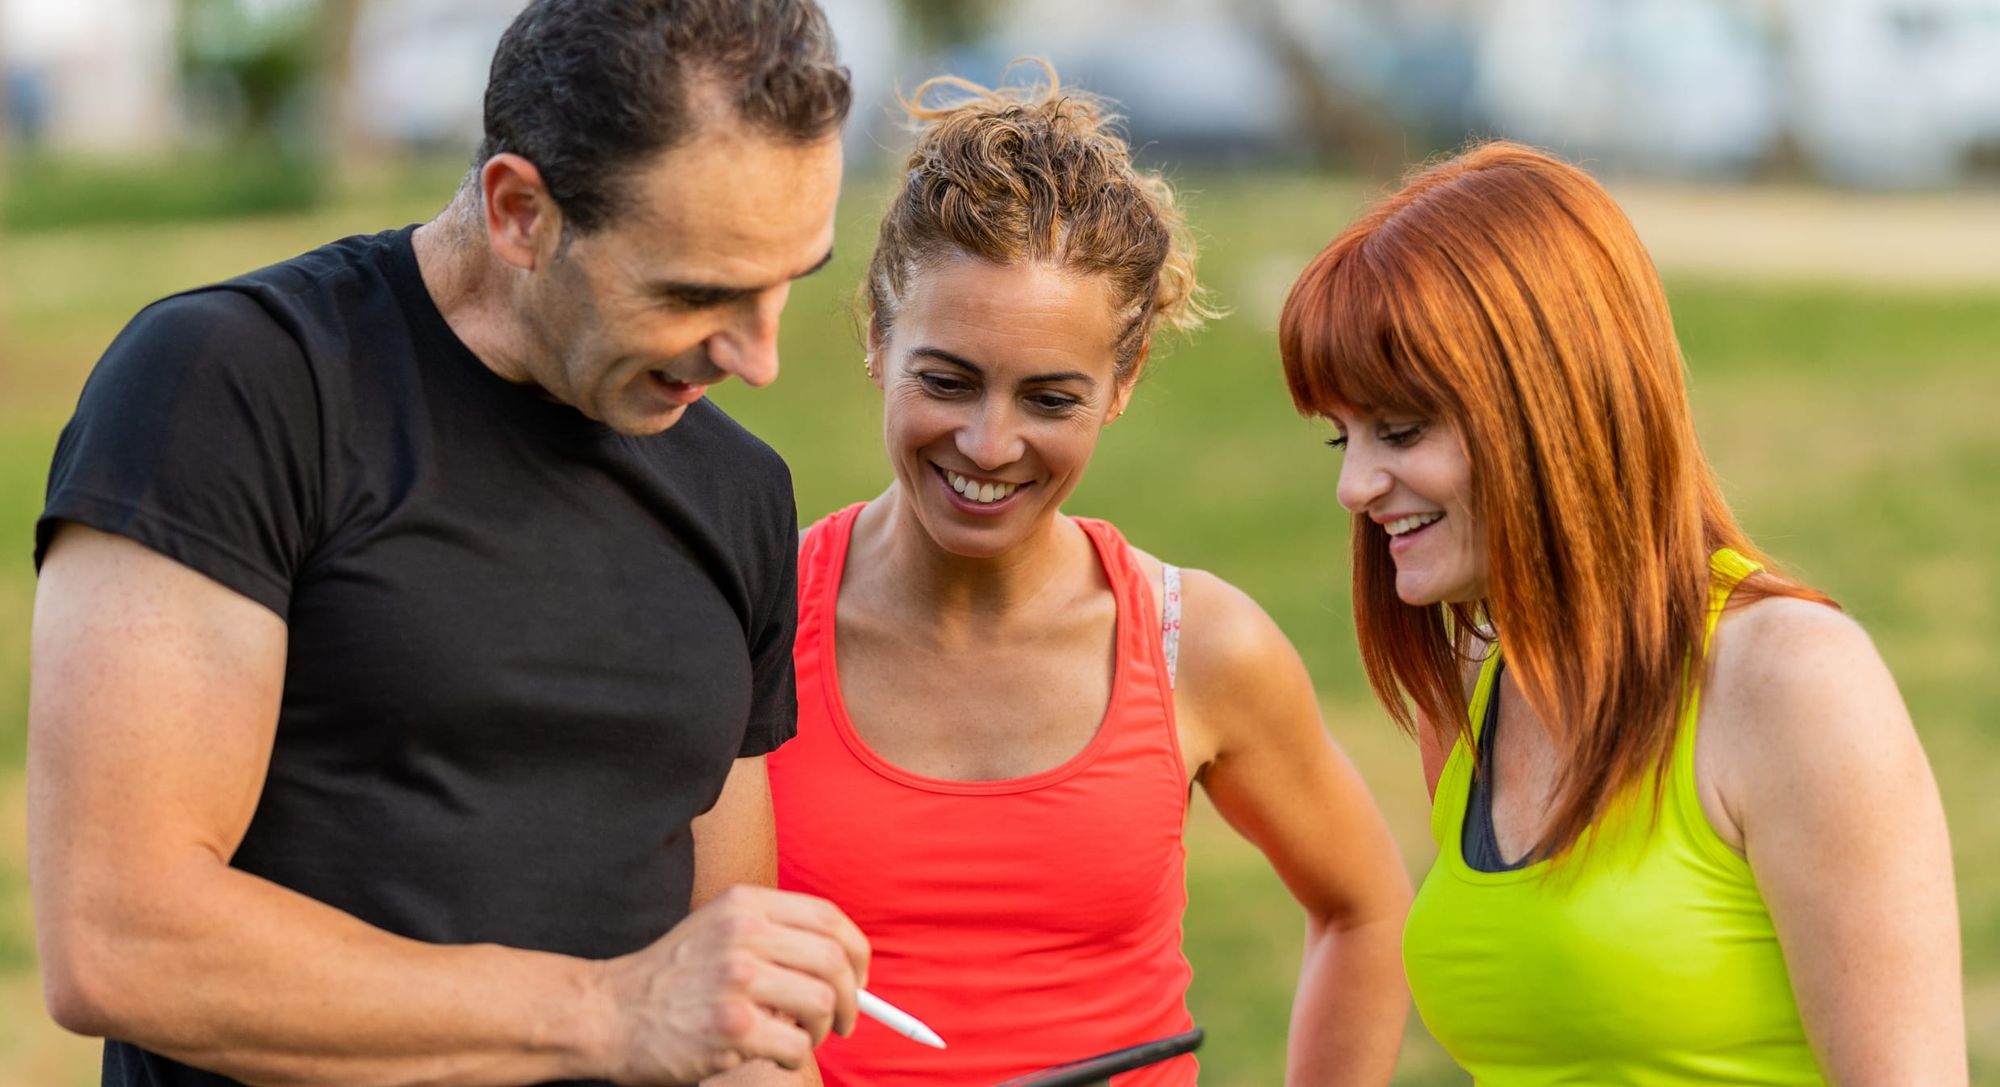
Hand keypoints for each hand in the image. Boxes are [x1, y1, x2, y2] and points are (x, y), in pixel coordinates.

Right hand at [594, 885, 868, 1083]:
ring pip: (822, 1002)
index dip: (857, 952)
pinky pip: (796, 1044)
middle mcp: (744, 933)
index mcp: (745, 904)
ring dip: (820, 1029)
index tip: (859, 979)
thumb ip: (774, 936)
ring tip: (800, 1038)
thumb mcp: (719, 929)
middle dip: (852, 998)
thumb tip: (846, 968)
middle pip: (835, 961)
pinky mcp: (731, 1025)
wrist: (607, 1013)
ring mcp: (737, 978)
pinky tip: (773, 1053)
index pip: (829, 919)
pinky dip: (796, 1055)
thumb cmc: (672, 978)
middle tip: (843, 1021)